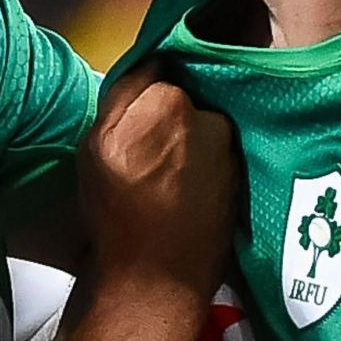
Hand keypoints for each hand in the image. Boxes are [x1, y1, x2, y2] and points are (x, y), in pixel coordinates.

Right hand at [81, 67, 238, 305]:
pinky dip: (202, 170)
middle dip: (170, 118)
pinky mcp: (243, 182)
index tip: (136, 116)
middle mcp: (213, 120)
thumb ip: (124, 92)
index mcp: (172, 102)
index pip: (162, 72)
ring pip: (204, 131)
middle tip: (146, 154)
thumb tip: (152, 59)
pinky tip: (182, 195)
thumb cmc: (119, 213)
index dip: (146, 93)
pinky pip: (218, 161)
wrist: (154, 282)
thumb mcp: (97, 143)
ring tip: (164, 181)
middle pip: (188, 102)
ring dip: (188, 144)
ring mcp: (233, 154)